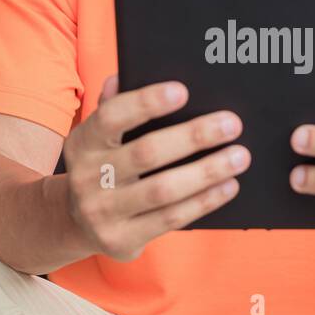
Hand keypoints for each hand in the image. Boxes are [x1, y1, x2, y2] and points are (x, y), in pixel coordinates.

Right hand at [63, 75, 250, 260]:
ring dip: (207, 171)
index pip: (112, 117)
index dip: (146, 103)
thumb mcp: (97, 137)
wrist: (75, 222)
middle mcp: (88, 177)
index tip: (183, 91)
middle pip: (146, 153)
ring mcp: (103, 212)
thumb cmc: (102, 166)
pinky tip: (229, 185)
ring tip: (239, 156)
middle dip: (193, 136)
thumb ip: (111, 106)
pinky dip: (204, 201)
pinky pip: (171, 218)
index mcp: (83, 142)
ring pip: (163, 189)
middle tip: (232, 124)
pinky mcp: (122, 239)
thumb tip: (123, 75)